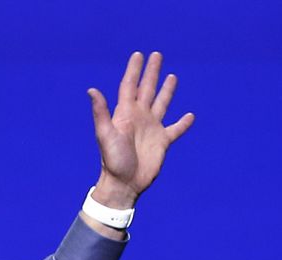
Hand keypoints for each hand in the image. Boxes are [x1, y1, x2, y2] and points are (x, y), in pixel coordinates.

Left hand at [87, 51, 194, 208]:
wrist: (124, 183)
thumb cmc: (112, 160)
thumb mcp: (105, 134)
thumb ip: (101, 112)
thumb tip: (91, 90)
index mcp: (126, 113)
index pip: (130, 86)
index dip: (134, 70)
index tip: (139, 55)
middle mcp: (140, 117)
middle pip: (147, 89)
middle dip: (151, 73)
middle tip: (157, 55)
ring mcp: (152, 129)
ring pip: (162, 104)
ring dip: (167, 91)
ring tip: (172, 76)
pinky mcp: (162, 142)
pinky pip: (175, 129)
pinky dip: (183, 123)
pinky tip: (190, 116)